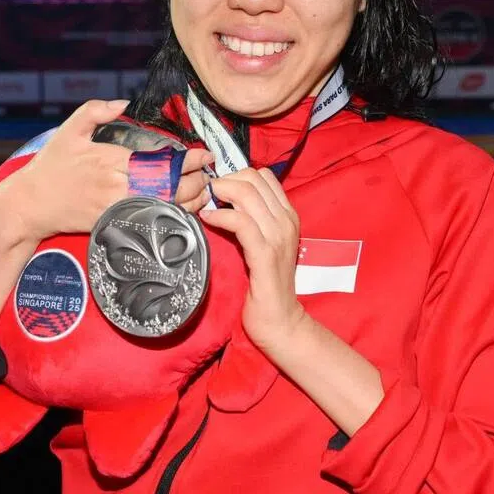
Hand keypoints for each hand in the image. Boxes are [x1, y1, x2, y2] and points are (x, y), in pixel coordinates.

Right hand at [0, 99, 214, 241]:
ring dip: (188, 200)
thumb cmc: (50, 167)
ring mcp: (114, 207)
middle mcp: (116, 184)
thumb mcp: (69, 130)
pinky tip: (183, 210)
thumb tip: (124, 103)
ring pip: (161, 205)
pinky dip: (169, 216)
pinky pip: (147, 220)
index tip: (205, 156)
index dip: (188, 160)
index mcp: (110, 159)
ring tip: (203, 191)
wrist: (29, 205)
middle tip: (209, 174)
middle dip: (195, 180)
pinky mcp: (111, 223)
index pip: (158, 160)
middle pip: (166, 185)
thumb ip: (96, 111)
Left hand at [198, 167, 306, 353]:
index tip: (218, 189)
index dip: (236, 175)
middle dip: (224, 180)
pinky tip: (208, 218)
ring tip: (205, 204)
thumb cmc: (266, 283)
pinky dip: (220, 215)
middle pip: (252, 179)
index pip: (264, 175)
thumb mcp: (264, 244)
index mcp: (288, 215)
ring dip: (219, 194)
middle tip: (206, 195)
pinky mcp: (265, 253)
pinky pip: (240, 221)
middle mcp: (287, 221)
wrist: (280, 319)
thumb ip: (253, 220)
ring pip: (246, 194)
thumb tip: (227, 199)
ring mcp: (278, 236)